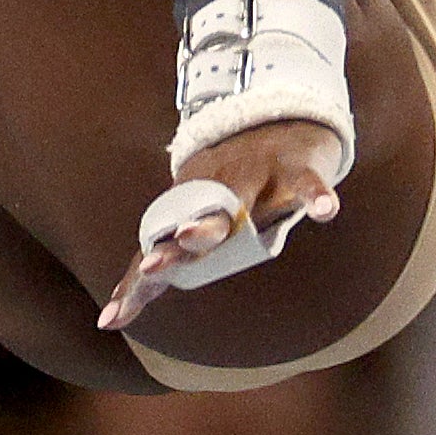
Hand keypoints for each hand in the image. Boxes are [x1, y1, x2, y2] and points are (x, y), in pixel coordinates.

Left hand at [98, 116, 339, 330]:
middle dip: (172, 246)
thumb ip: (185, 250)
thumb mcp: (211, 211)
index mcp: (192, 203)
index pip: (160, 246)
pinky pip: (307, 183)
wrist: (282, 113)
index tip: (110, 321)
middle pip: (192, 222)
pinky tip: (326, 211)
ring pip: (235, 199)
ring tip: (194, 240)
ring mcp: (256, 173)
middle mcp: (218, 188)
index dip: (136, 283)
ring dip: (214, 220)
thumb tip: (150, 286)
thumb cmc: (240, 179)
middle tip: (153, 265)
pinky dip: (318, 196)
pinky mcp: (295, 165)